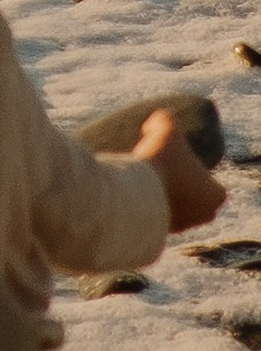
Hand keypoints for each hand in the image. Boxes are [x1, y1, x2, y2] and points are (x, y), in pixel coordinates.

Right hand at [132, 107, 226, 233]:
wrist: (137, 193)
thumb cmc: (161, 161)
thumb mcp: (166, 127)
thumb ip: (165, 119)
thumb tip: (156, 124)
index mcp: (216, 195)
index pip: (206, 176)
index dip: (188, 162)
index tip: (171, 154)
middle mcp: (204, 215)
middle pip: (191, 192)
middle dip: (178, 181)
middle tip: (159, 164)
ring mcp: (182, 226)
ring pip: (173, 204)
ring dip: (161, 191)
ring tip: (143, 174)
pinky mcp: (160, 232)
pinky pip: (156, 214)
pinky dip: (148, 203)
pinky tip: (134, 188)